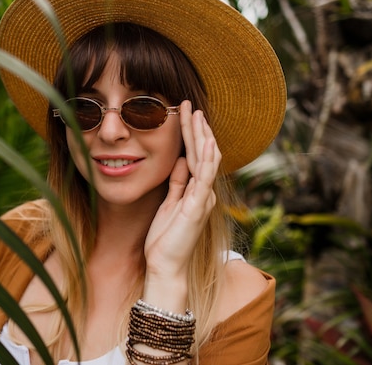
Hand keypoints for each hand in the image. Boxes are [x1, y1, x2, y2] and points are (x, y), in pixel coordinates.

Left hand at [144, 100, 221, 282]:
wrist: (165, 265)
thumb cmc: (165, 238)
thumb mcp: (169, 202)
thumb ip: (177, 182)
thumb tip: (180, 159)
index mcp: (196, 191)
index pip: (196, 157)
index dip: (192, 135)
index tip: (185, 114)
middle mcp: (204, 192)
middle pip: (203, 154)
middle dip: (197, 128)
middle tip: (190, 105)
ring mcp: (202, 198)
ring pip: (206, 160)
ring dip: (201, 136)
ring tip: (196, 114)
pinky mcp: (197, 206)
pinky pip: (204, 177)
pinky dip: (206, 158)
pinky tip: (205, 141)